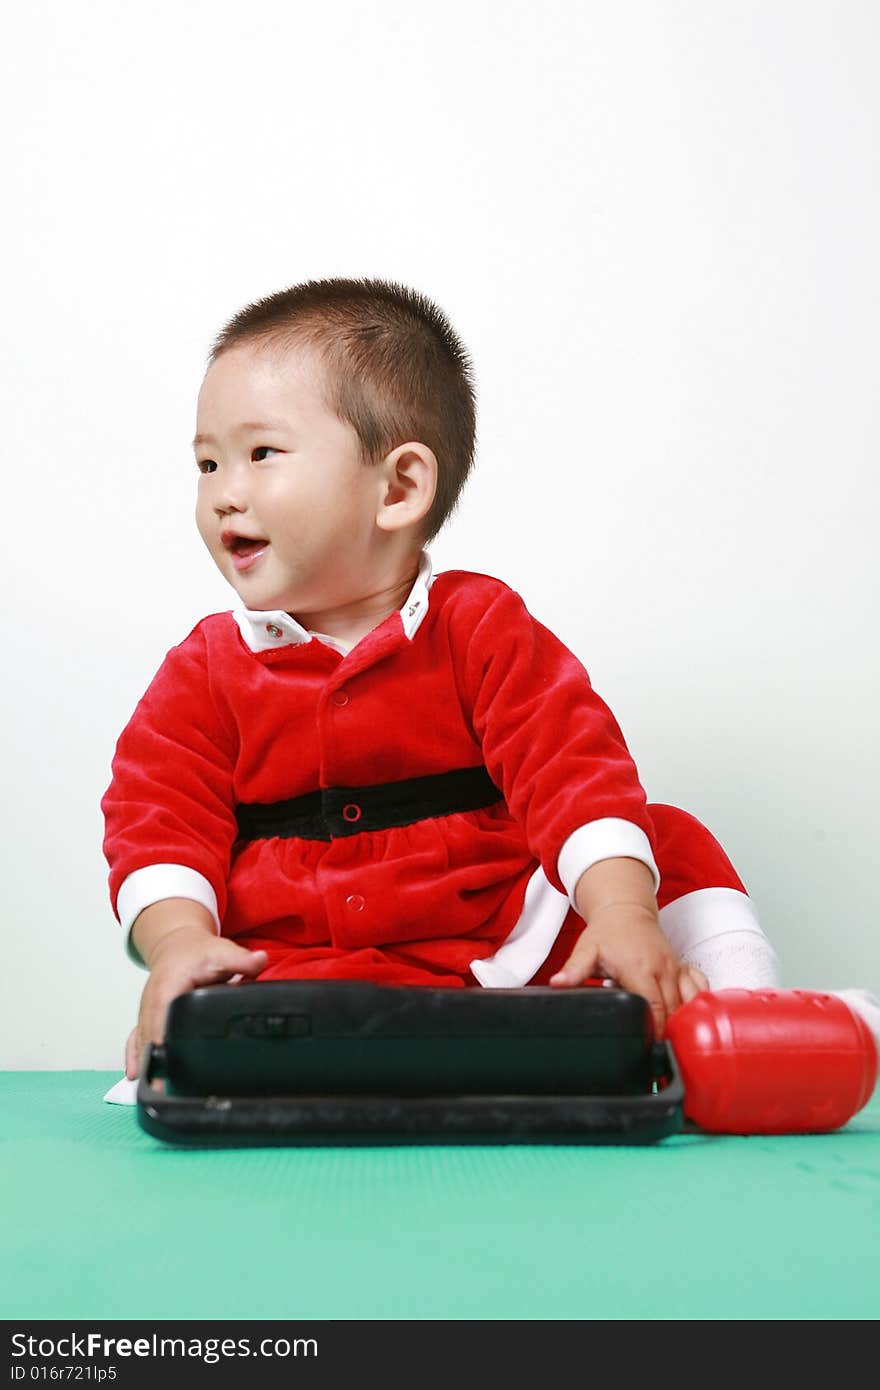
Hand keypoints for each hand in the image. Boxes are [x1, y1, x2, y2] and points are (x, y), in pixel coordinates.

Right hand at [124, 926, 267, 1079]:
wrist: (177, 944)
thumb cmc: (195, 951)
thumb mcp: (221, 952)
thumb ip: (241, 960)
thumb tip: (259, 960)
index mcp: (168, 987)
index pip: (164, 1018)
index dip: (165, 1041)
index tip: (170, 1062)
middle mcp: (152, 1001)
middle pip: (149, 1035)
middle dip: (155, 1062)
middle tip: (164, 1089)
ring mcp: (147, 1011)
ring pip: (140, 1039)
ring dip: (145, 1064)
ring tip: (153, 1090)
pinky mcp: (148, 1017)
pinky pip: (136, 1038)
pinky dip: (135, 1056)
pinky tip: (134, 1074)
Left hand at [549, 904, 707, 1037]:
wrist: (626, 910)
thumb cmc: (608, 932)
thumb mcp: (587, 950)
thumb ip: (574, 969)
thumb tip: (558, 983)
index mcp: (640, 969)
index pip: (655, 1008)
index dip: (655, 1031)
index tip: (649, 1048)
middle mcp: (663, 969)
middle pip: (675, 1011)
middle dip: (669, 1034)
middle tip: (660, 1053)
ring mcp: (676, 968)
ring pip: (692, 1002)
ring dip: (686, 1022)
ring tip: (677, 1042)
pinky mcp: (684, 966)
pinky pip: (701, 987)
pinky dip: (700, 1004)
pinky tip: (692, 1018)